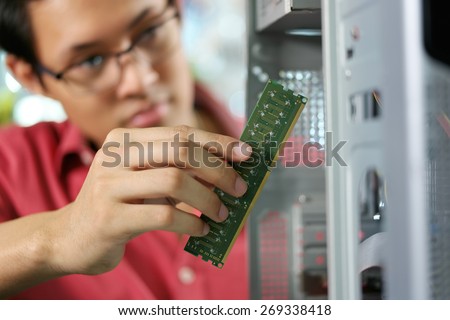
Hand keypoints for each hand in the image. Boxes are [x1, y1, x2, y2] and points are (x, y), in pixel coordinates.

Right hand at [50, 126, 250, 274]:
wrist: (72, 237)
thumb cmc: (119, 205)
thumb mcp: (144, 179)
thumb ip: (177, 170)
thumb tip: (228, 170)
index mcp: (124, 139)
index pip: (181, 133)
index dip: (218, 142)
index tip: (247, 154)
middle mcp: (114, 155)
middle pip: (180, 150)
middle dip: (218, 169)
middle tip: (239, 188)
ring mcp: (109, 186)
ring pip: (174, 181)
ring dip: (208, 199)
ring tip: (222, 213)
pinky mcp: (109, 218)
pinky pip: (164, 217)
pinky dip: (192, 224)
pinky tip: (201, 230)